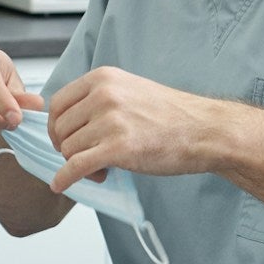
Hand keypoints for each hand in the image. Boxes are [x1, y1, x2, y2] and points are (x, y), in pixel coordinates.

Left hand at [46, 67, 233, 192]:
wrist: (206, 131)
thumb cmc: (172, 115)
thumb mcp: (130, 91)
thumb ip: (98, 99)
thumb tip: (67, 121)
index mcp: (103, 78)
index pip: (58, 103)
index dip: (57, 126)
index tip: (64, 139)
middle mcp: (103, 95)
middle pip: (61, 128)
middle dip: (68, 148)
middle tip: (88, 159)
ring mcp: (111, 121)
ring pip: (69, 149)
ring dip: (78, 164)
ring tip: (102, 167)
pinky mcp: (118, 148)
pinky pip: (76, 166)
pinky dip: (65, 179)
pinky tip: (61, 185)